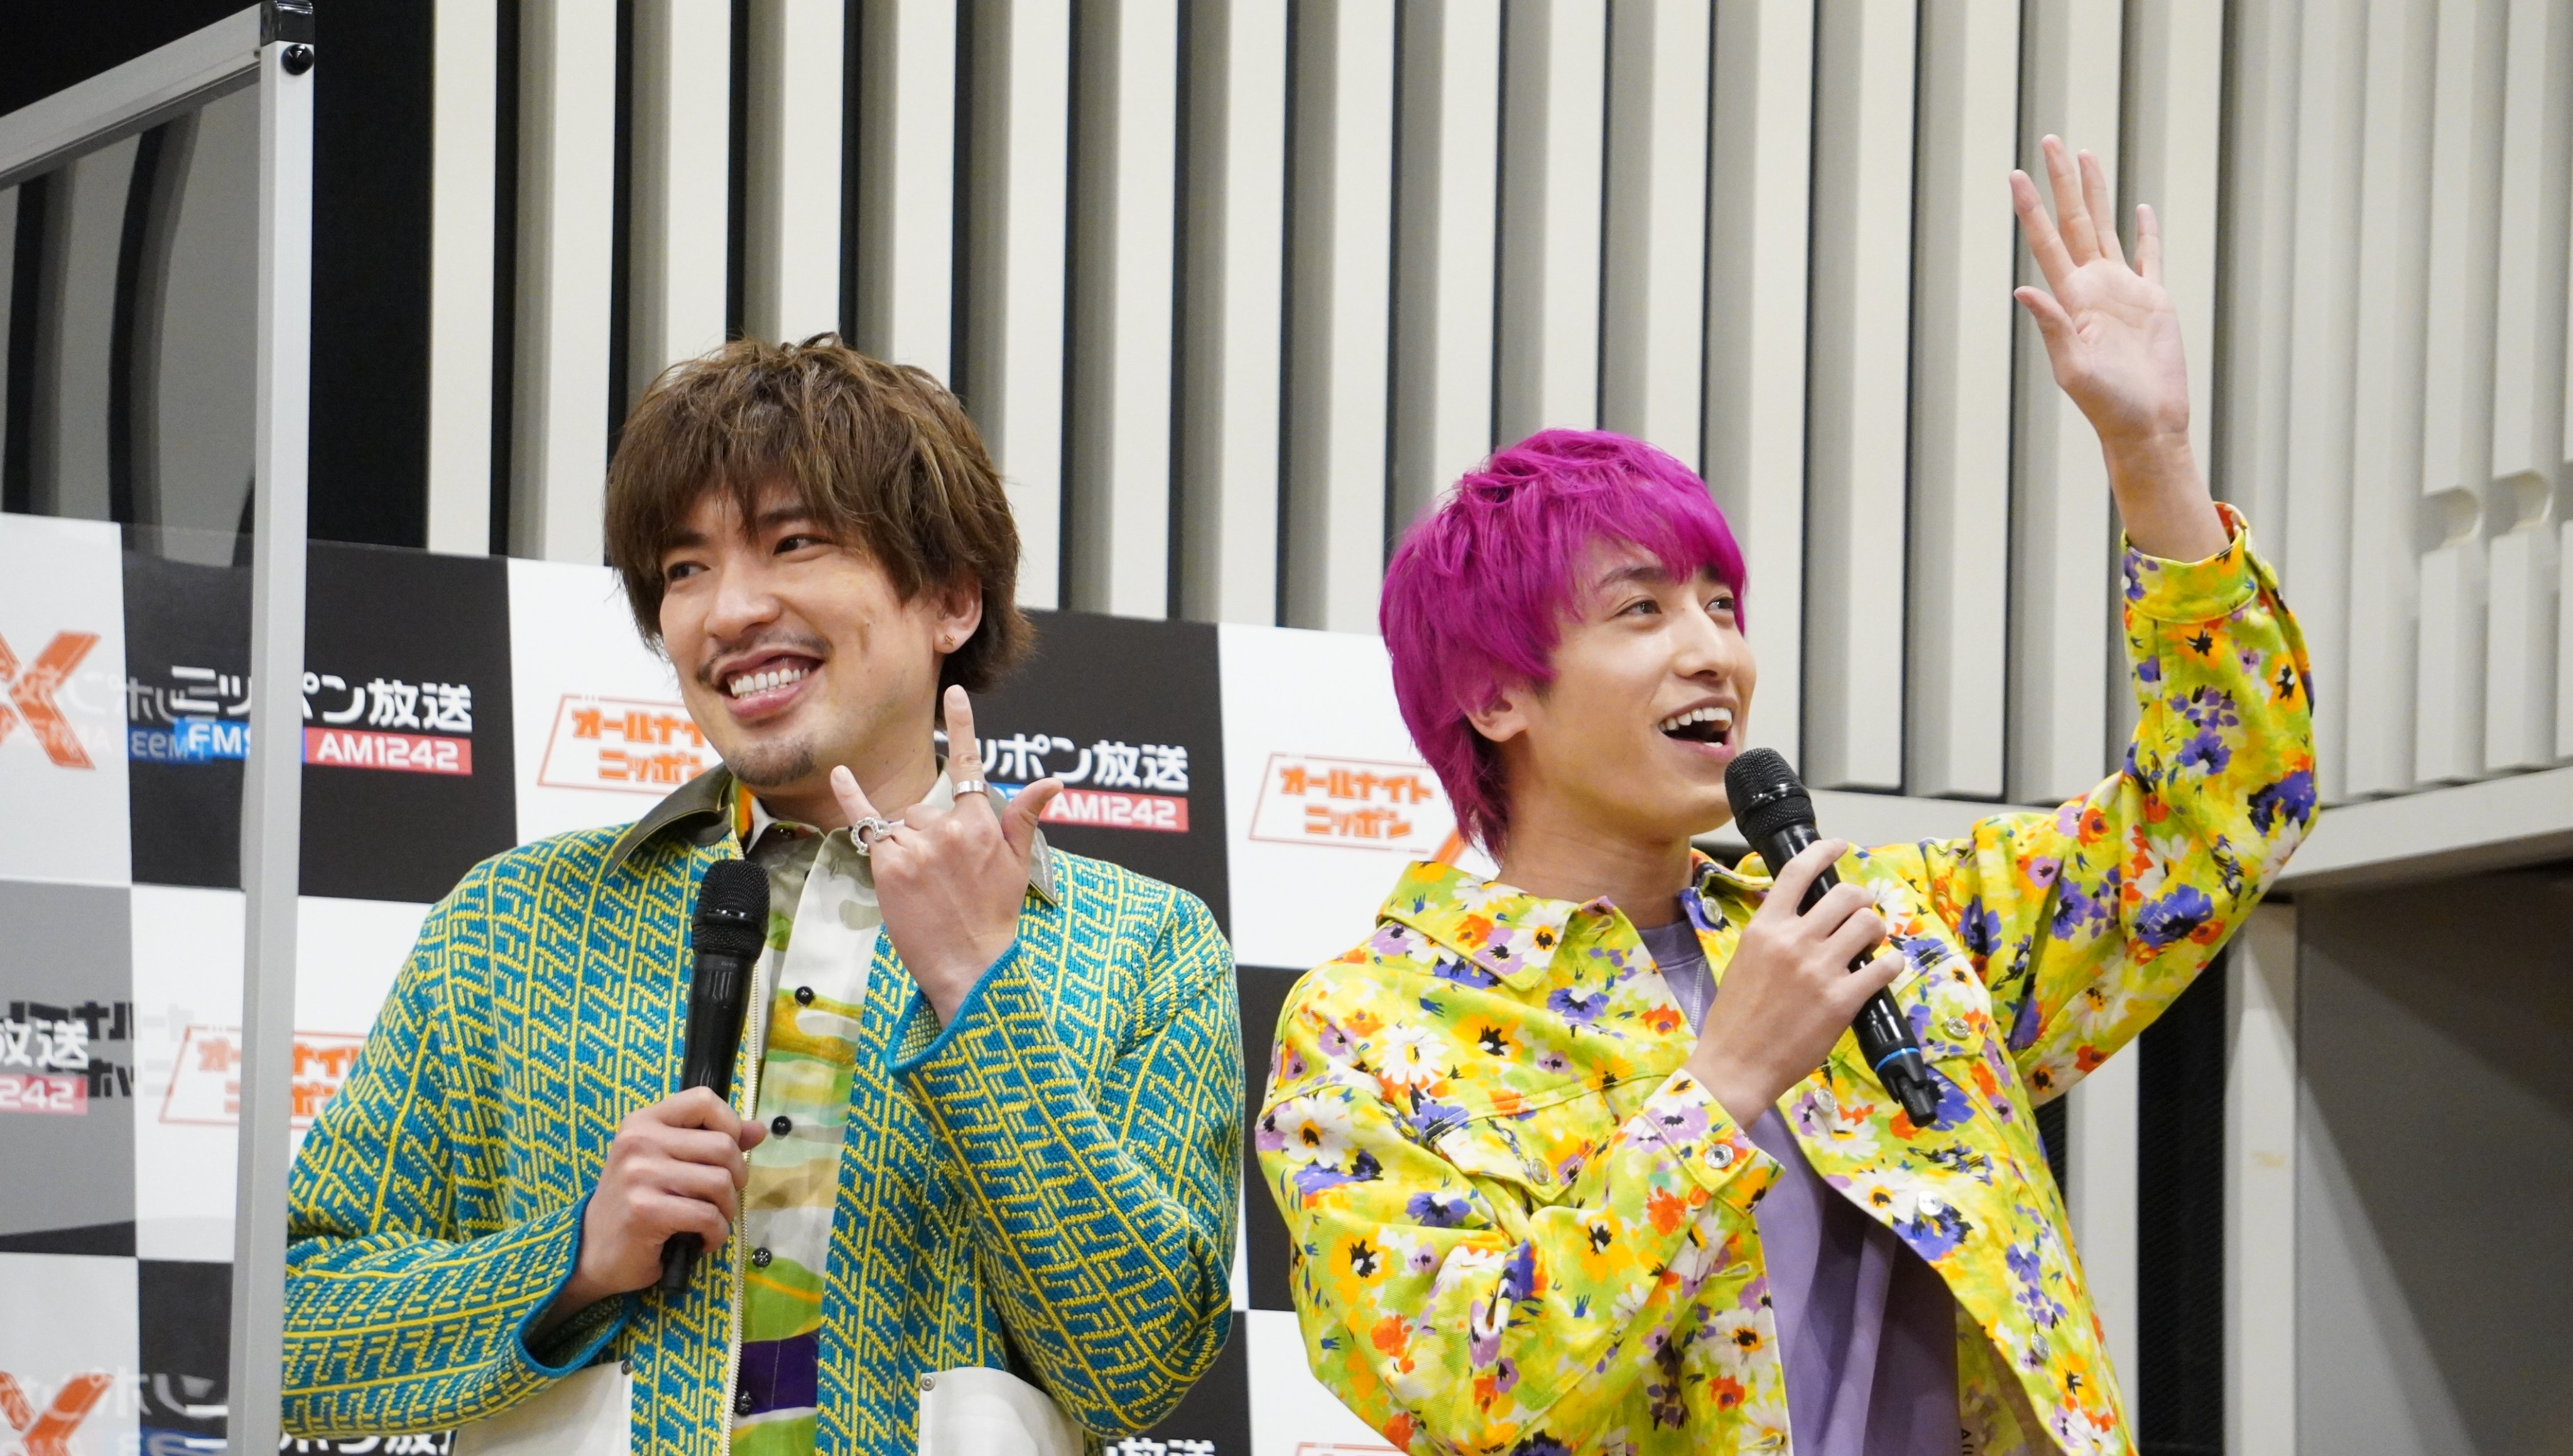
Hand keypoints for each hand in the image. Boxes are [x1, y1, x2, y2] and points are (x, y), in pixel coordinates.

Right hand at [540, 1087, 763, 1331]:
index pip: (704, 1100)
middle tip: (719, 1200)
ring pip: (719, 1182)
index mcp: (644, 1121)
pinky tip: (702, 1241)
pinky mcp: (645, 1211)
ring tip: (710, 1222)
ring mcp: (639, 1175)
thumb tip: (758, 1129)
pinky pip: (707, 1216)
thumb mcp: (668, 1163)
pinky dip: (716, 1234)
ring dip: (726, 1210)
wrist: (592, 1253)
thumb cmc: (635, 1205)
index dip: (729, 1125)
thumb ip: (711, 1141)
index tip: (726, 1154)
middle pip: (723, 1146)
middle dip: (735, 1178)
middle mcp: (639, 1141)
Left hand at [830, 685, 1062, 1023]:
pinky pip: (868, 824)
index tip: (954, 693)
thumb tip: (1053, 781)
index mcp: (981, 824)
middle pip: (925, 808)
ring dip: (907, 847)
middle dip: (929, 834)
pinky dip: (853, 797)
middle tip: (944, 877)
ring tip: (925, 887)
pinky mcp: (888, 865)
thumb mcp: (1018, 862)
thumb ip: (1025, 815)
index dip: (962, 726)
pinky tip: (841, 773)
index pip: (969, 765)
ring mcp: (916, 846)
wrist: (969, 964)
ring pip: (902, 824)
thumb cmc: (994, 914)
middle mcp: (948, 828)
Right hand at [1684, 839, 1905, 1128]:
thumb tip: (1805, 919)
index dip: (1824, 851)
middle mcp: (1793, 940)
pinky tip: (1882, 971)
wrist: (1735, 1064)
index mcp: (1764, 928)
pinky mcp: (1842, 1000)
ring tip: (1869, 944)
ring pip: (1868, 924)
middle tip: (1861, 915)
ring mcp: (1819, 969)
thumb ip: (1774, 935)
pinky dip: (1889, 965)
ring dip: (1876, 929)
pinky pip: (1884, 966)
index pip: (1799, 872)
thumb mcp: (1744, 960)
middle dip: (1861, 901)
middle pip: (1845, 895)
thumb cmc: (1734, 1018)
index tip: (1839, 846)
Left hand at [2011, 135, 2226, 560]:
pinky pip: (2148, 257)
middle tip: (2051, 142)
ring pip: (2105, 228)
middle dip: (2063, 182)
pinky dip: (2145, 233)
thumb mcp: (2074, 367)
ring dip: (2096, 193)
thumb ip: (2051, 326)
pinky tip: (2139, 209)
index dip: (2032, 208)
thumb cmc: (2107, 404)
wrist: (2147, 423)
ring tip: (2087, 156)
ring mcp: (2122, 291)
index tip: (2016, 175)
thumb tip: (2024, 288)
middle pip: (2074, 221)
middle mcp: (2092, 287)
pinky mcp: (2153, 300)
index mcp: (2071, 299)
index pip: (2046, 241)